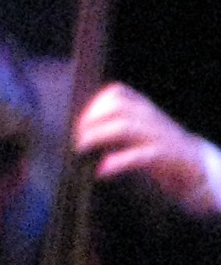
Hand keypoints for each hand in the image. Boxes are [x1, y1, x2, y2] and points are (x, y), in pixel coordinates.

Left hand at [75, 83, 220, 214]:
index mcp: (143, 108)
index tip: (80, 123)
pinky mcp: (164, 156)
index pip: (117, 93)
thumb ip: (110, 127)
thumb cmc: (152, 148)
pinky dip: (118, 162)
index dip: (95, 105)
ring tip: (82, 149)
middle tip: (76, 139)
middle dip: (91, 121)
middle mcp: (150, 117)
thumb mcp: (134, 132)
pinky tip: (102, 171)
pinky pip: (140, 155)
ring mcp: (158, 135)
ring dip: (98, 137)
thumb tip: (75, 134)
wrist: (190, 164)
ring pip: (126, 127)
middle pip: (117, 107)